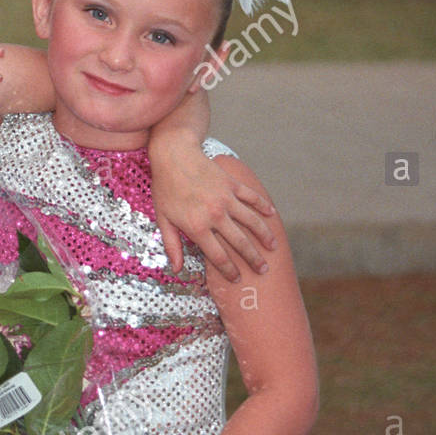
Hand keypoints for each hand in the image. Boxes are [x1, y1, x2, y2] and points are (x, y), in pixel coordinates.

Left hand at [151, 150, 274, 280]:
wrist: (174, 156)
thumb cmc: (165, 188)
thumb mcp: (163, 219)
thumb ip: (172, 245)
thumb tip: (177, 268)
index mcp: (198, 227)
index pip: (219, 256)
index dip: (229, 271)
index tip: (237, 278)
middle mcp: (216, 215)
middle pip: (240, 243)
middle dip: (253, 259)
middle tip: (263, 270)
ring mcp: (226, 199)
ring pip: (252, 222)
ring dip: (265, 236)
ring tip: (273, 248)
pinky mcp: (232, 184)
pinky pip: (252, 198)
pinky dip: (263, 207)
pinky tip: (271, 215)